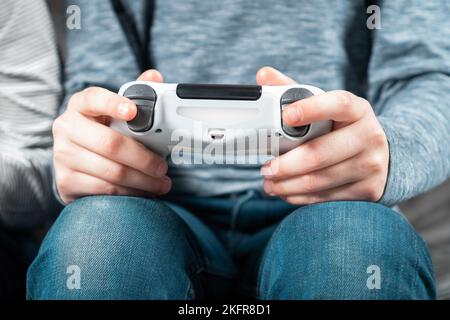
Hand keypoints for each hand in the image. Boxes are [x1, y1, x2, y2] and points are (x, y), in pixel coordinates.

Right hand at [53, 70, 171, 203]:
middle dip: (144, 158)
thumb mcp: (116, 114)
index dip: (114, 104)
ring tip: (161, 183)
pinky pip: (105, 189)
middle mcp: (66, 128)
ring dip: (143, 180)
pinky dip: (130, 192)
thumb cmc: (103, 133)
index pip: (94, 99)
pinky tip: (143, 191)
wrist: (76, 164)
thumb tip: (154, 77)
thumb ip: (136, 95)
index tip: (133, 111)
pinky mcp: (66, 182)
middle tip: (162, 167)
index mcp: (80, 106)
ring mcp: (63, 156)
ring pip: (112, 171)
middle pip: (111, 144)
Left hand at [256, 67, 388, 203]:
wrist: (381, 155)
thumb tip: (263, 75)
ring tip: (269, 184)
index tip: (285, 115)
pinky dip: (300, 197)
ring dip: (287, 185)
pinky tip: (286, 192)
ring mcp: (370, 165)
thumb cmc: (342, 128)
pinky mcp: (368, 189)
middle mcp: (369, 136)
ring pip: (319, 180)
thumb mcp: (326, 108)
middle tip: (265, 168)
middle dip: (286, 164)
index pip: (338, 104)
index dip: (311, 109)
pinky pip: (326, 197)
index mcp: (358, 110)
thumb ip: (294, 91)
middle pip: (320, 153)